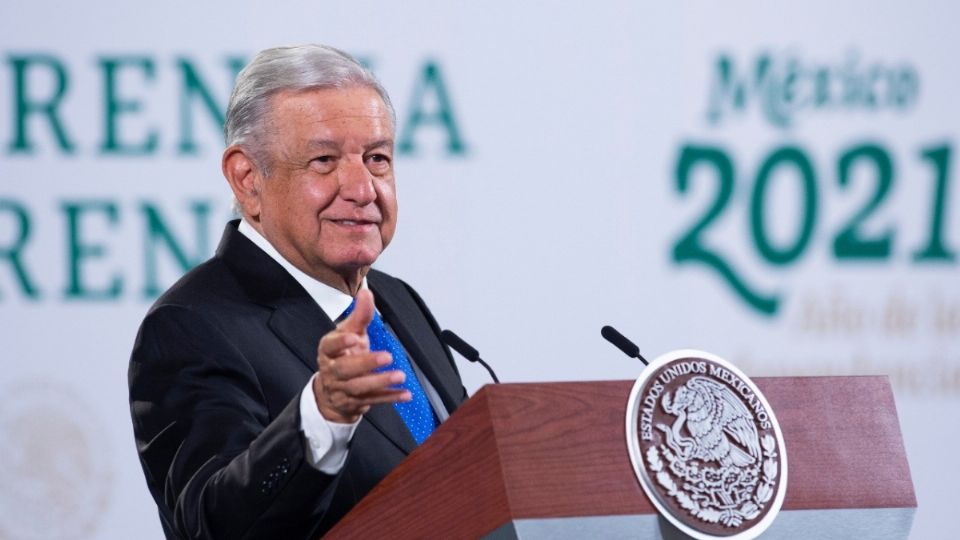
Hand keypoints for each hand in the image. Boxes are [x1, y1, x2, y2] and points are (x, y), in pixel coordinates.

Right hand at [313, 289, 410, 422]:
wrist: (331, 390)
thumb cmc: (343, 355)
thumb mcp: (349, 333)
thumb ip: (360, 315)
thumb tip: (367, 293)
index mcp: (328, 351)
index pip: (330, 346)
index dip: (340, 343)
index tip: (354, 337)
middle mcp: (332, 371)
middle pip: (346, 369)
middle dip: (366, 363)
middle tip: (387, 357)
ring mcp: (342, 389)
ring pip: (359, 388)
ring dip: (380, 382)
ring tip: (400, 376)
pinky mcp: (355, 403)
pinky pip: (373, 401)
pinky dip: (390, 398)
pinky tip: (406, 394)